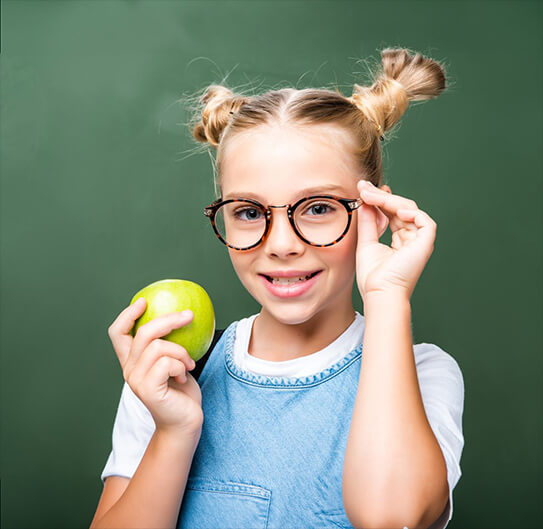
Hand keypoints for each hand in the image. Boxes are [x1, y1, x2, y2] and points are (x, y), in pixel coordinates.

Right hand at [107, 298, 203, 434]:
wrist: (184, 423)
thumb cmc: (182, 393)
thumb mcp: (175, 363)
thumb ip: (170, 345)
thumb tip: (184, 315)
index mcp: (133, 361)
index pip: (118, 333)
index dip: (127, 314)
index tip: (144, 300)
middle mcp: (129, 369)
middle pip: (143, 332)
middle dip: (169, 319)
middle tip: (189, 315)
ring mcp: (136, 379)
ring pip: (159, 346)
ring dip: (181, 352)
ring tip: (188, 365)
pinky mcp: (147, 389)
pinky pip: (167, 363)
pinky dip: (181, 366)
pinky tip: (185, 378)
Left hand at [355, 180, 436, 301]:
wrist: (379, 292)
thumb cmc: (373, 276)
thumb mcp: (366, 242)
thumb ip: (367, 222)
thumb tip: (364, 201)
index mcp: (399, 240)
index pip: (391, 213)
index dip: (378, 200)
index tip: (362, 189)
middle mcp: (411, 238)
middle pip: (399, 208)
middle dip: (381, 196)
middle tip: (363, 187)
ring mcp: (420, 240)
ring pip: (409, 210)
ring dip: (389, 200)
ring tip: (370, 195)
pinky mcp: (426, 243)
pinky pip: (424, 220)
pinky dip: (411, 212)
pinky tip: (394, 209)